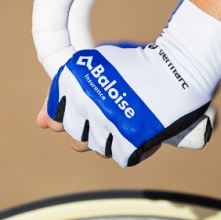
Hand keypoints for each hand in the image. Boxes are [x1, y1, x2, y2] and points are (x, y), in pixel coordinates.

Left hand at [37, 0, 220, 166]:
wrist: (179, 67)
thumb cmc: (137, 62)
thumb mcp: (95, 66)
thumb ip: (63, 93)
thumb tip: (40, 123)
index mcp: (72, 82)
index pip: (54, 119)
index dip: (69, 118)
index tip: (87, 110)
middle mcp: (85, 104)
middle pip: (75, 138)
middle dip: (90, 130)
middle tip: (110, 115)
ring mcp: (106, 123)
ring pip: (96, 148)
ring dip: (110, 139)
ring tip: (126, 121)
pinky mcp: (129, 141)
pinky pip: (119, 157)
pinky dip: (130, 148)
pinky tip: (139, 132)